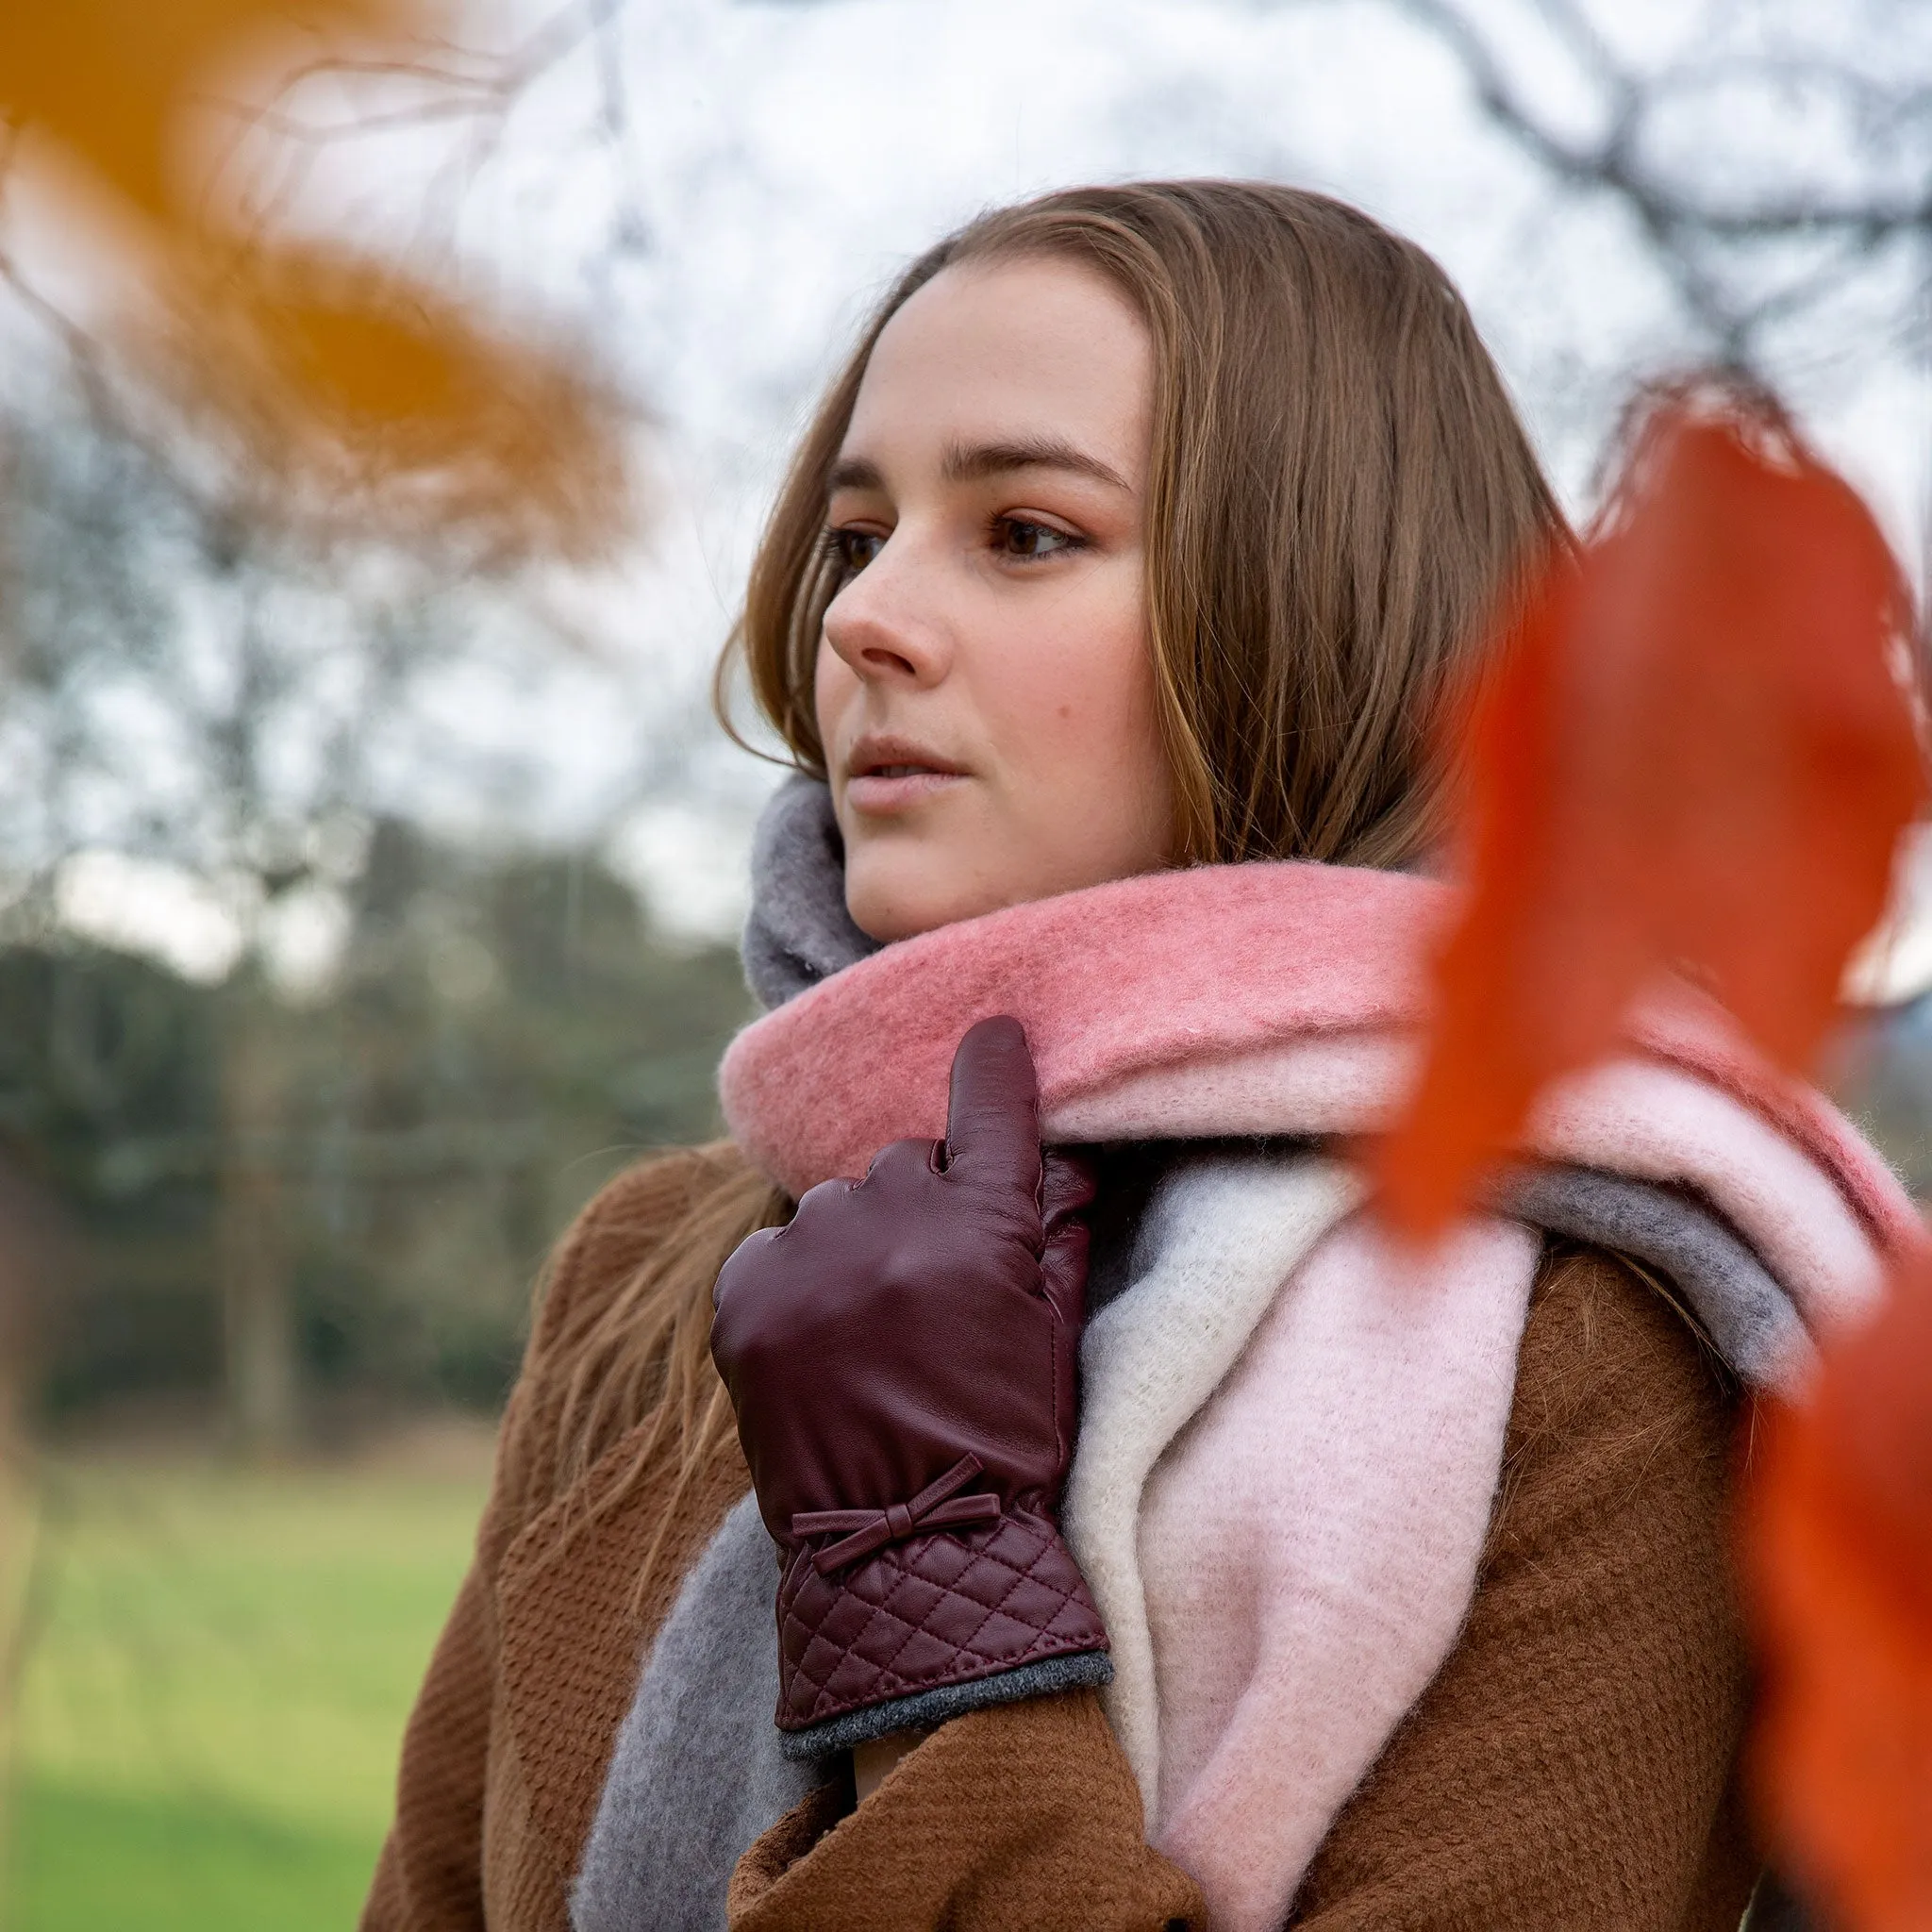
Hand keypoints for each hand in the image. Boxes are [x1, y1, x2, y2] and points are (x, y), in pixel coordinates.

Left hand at [711, 1015, 1108, 1752]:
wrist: (904, 1555)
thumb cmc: (1003, 1449)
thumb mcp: (1052, 1335)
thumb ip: (1057, 1232)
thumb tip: (1072, 1154)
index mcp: (981, 1231)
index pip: (988, 1112)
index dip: (992, 1068)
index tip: (993, 1036)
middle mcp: (889, 1225)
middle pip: (902, 1165)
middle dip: (919, 1207)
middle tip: (931, 1291)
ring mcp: (808, 1260)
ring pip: (834, 1205)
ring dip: (853, 1245)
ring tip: (871, 1334)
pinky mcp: (742, 1300)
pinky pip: (770, 1249)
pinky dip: (792, 1281)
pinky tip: (819, 1344)